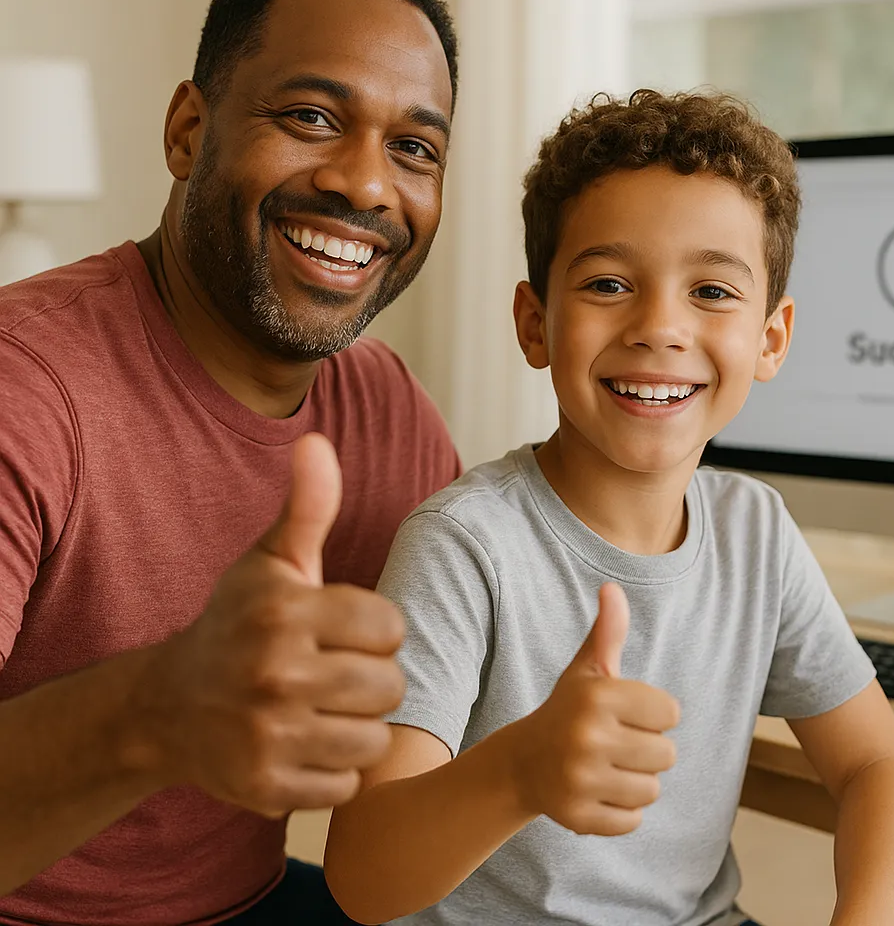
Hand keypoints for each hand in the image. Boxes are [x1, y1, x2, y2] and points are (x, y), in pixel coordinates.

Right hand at [141, 433, 405, 816]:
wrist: (167, 705)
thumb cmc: (236, 623)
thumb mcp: (271, 562)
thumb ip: (307, 507)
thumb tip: (317, 441)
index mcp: (286, 611)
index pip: (391, 628)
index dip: (375, 631)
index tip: (344, 633)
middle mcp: (276, 673)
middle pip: (388, 686)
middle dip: (370, 680)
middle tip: (333, 674)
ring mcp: (268, 735)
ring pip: (373, 740)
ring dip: (356, 727)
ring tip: (323, 709)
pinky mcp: (266, 787)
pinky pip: (346, 784)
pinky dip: (333, 770)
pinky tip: (305, 745)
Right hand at [508, 582, 678, 834]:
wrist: (523, 762)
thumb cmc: (569, 710)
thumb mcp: (588, 670)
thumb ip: (608, 631)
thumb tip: (611, 589)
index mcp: (598, 696)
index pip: (671, 713)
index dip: (653, 714)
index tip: (625, 714)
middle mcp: (587, 736)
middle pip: (666, 755)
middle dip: (646, 750)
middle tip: (614, 743)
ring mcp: (581, 779)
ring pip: (652, 790)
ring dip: (635, 781)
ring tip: (606, 767)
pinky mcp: (578, 817)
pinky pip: (632, 821)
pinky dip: (620, 811)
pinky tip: (596, 792)